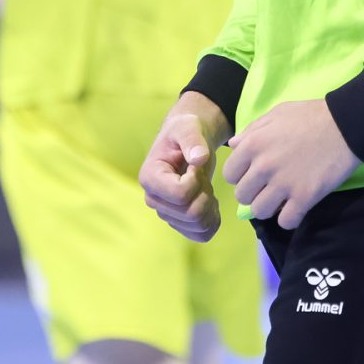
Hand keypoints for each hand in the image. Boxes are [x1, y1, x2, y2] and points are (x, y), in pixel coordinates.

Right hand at [139, 92, 228, 242]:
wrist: (187, 142)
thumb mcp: (189, 127)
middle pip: (190, 214)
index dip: (196, 181)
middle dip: (205, 194)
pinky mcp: (179, 222)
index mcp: (150, 177)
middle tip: (203, 176)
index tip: (196, 165)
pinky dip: (213, 220)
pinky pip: (201, 235)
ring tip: (206, 186)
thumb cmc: (185, 132)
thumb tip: (199, 158)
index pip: (180, 195)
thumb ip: (193, 140)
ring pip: (198, 226)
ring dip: (210, 206)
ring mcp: (165, 213)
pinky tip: (210, 201)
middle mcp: (153, 199)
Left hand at [221, 99, 360, 230]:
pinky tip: (296, 207)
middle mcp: (263, 166)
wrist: (346, 124)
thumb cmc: (310, 115)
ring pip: (260, 212)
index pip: (229, 174)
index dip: (240, 175)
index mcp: (253, 144)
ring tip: (281, 199)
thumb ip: (252, 130)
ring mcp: (283, 184)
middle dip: (253, 193)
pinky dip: (289, 218)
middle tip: (267, 187)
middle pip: (242, 196)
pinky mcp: (304, 197)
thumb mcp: (277, 114)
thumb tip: (233, 145)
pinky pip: (286, 222)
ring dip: (269, 208)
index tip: (253, 174)